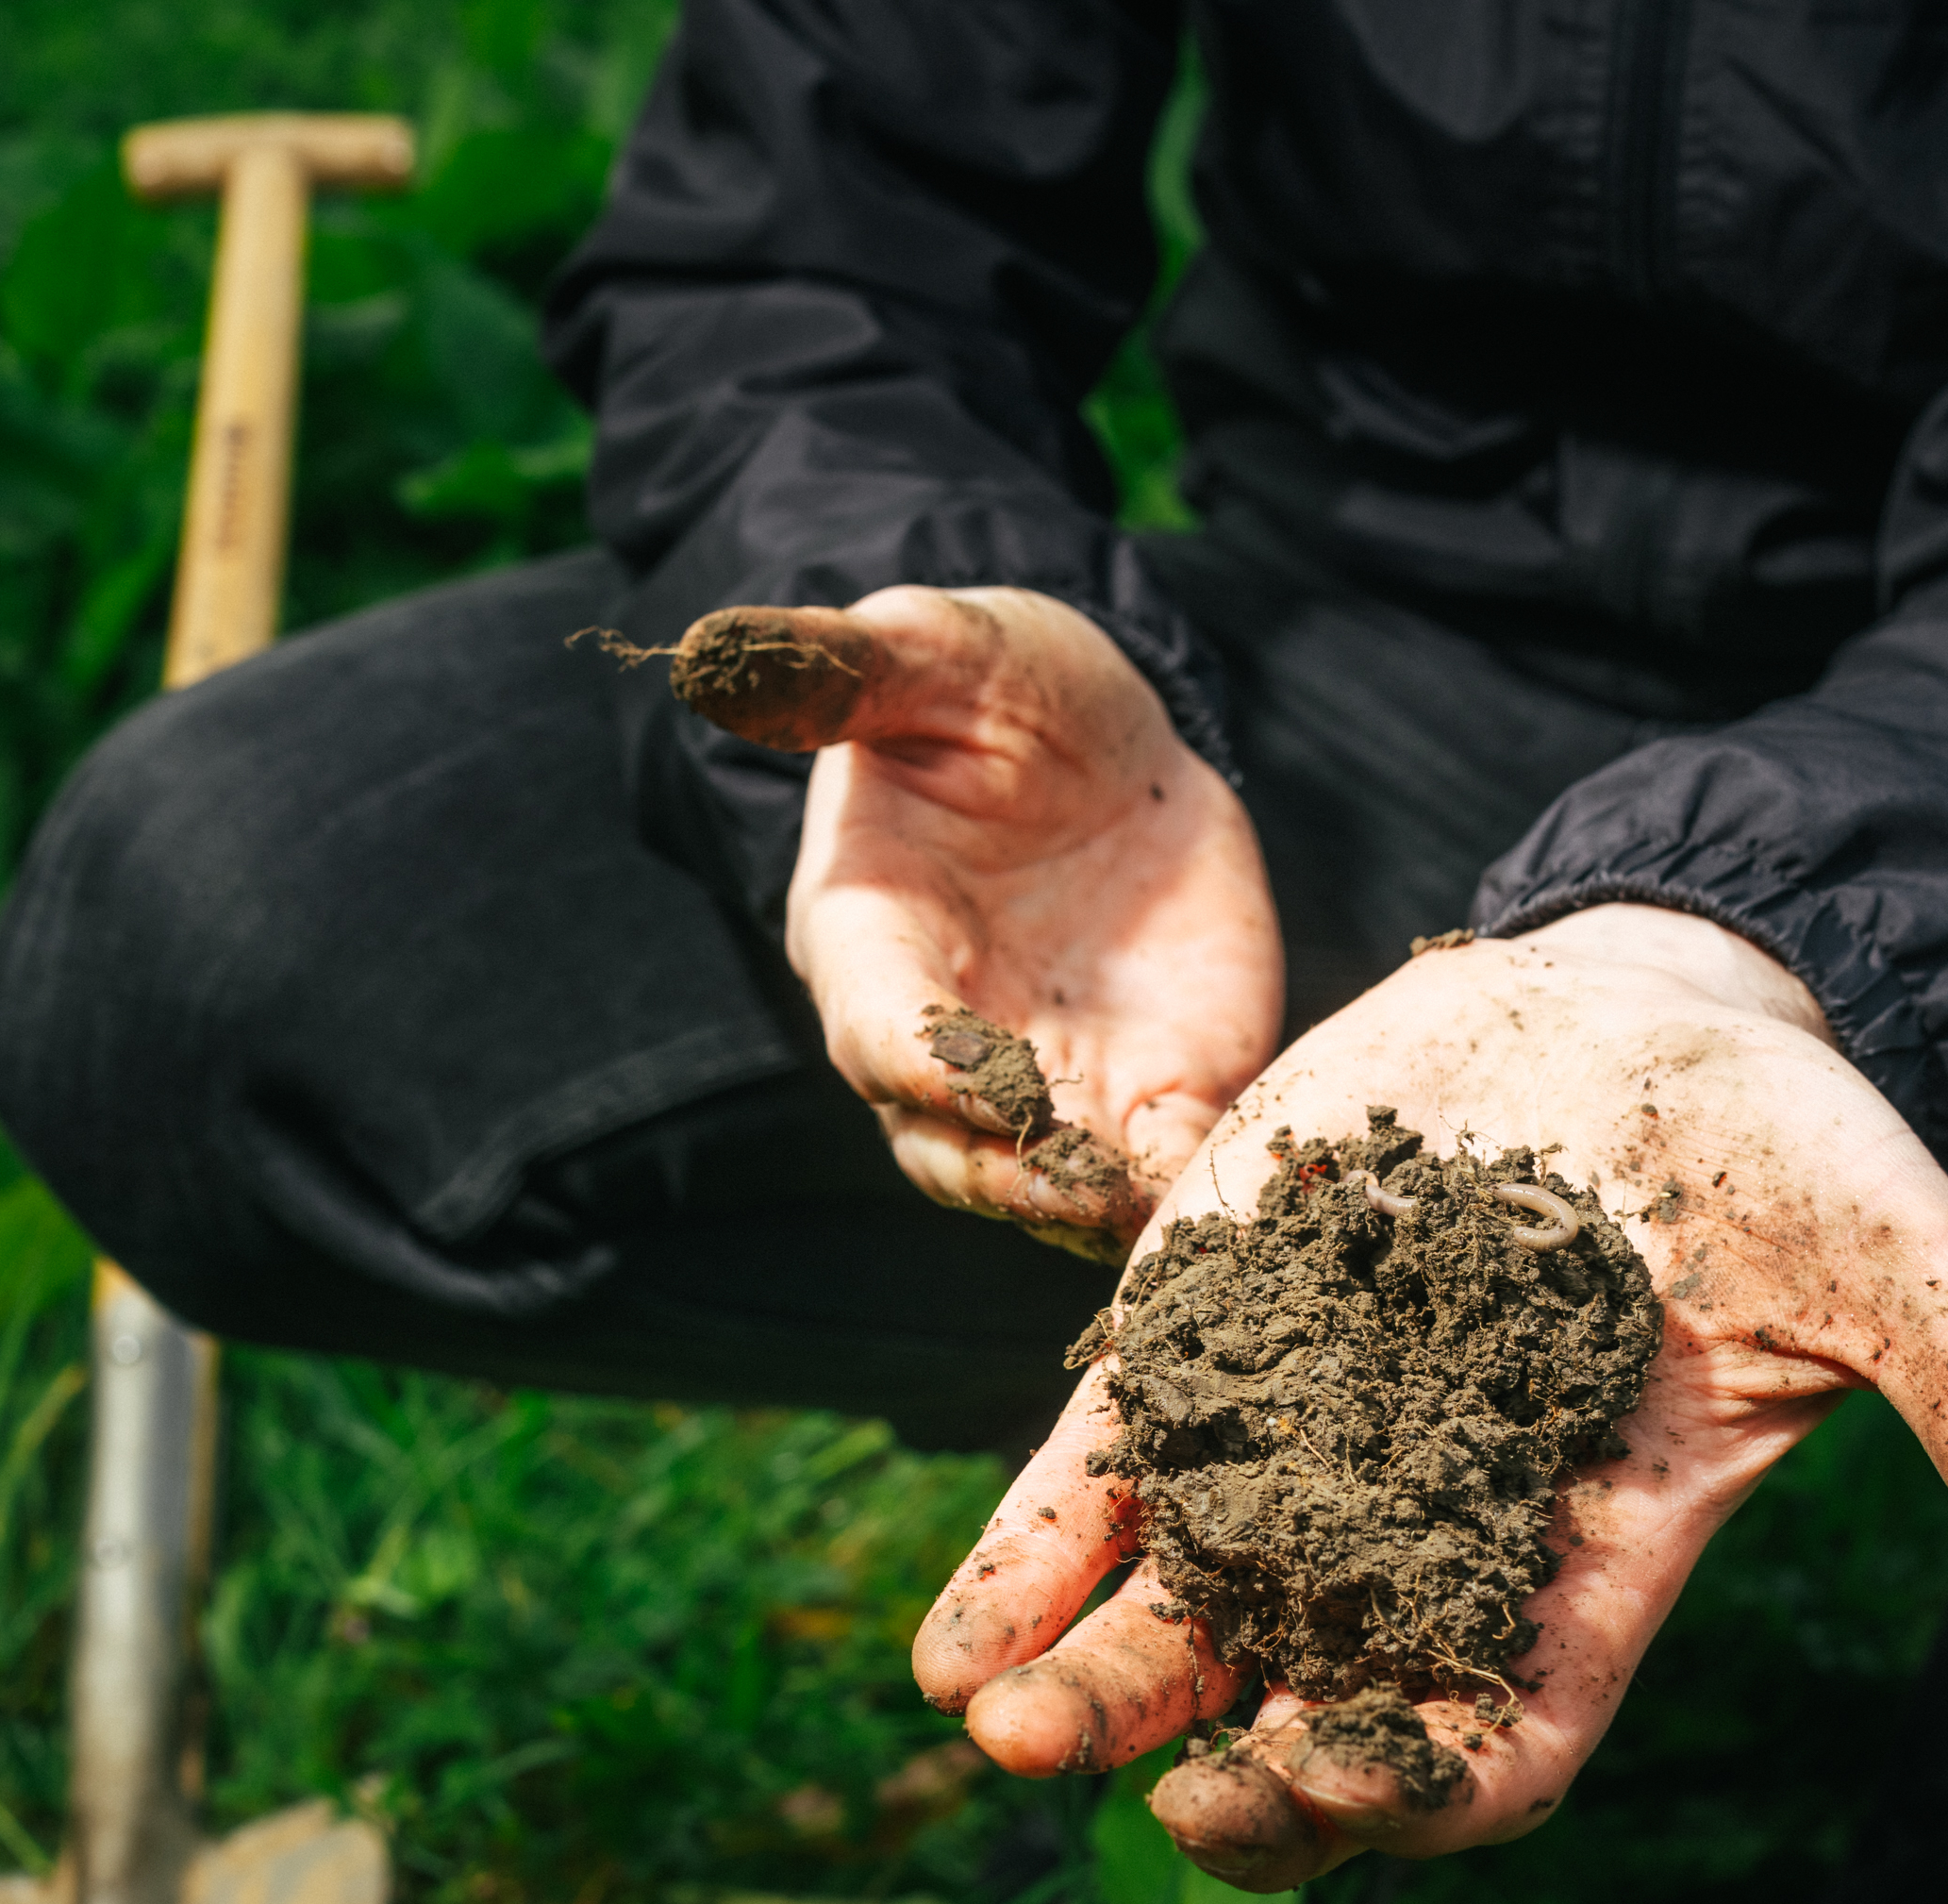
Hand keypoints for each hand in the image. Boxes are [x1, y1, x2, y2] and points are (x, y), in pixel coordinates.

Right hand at [671, 588, 1281, 1260]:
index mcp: (868, 933)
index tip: (995, 1085)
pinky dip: (1183, 1187)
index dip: (924, 1065)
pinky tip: (1235, 1182)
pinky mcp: (1137, 1090)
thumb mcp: (936, 650)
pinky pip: (1149, 1165)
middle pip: (945, 1146)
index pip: (872, 1027)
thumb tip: (712, 659)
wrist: (1110, 742)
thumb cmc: (995, 686)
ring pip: (1041, 1186)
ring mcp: (1040, 1076)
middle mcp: (938, 1031)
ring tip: (1166, 1203)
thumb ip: (846, 668)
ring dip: (1096, 1209)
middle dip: (1013, 1176)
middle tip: (1091, 1182)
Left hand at [909, 906, 1947, 1887]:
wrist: (1664, 1009)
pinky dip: (1036, 1554)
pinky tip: (952, 1634)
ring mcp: (1309, 1447)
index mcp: (1588, 1570)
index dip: (1399, 1792)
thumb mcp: (1908, 1279)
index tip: (1305, 1797)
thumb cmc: (1793, 1162)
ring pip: (1183, 1613)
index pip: (1489, 1741)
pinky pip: (1111, 1478)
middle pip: (1306, 1704)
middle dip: (1212, 1761)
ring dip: (1088, 1678)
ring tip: (990, 1718)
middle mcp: (1428, 1539)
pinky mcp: (1215, 1338)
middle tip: (1119, 1784)